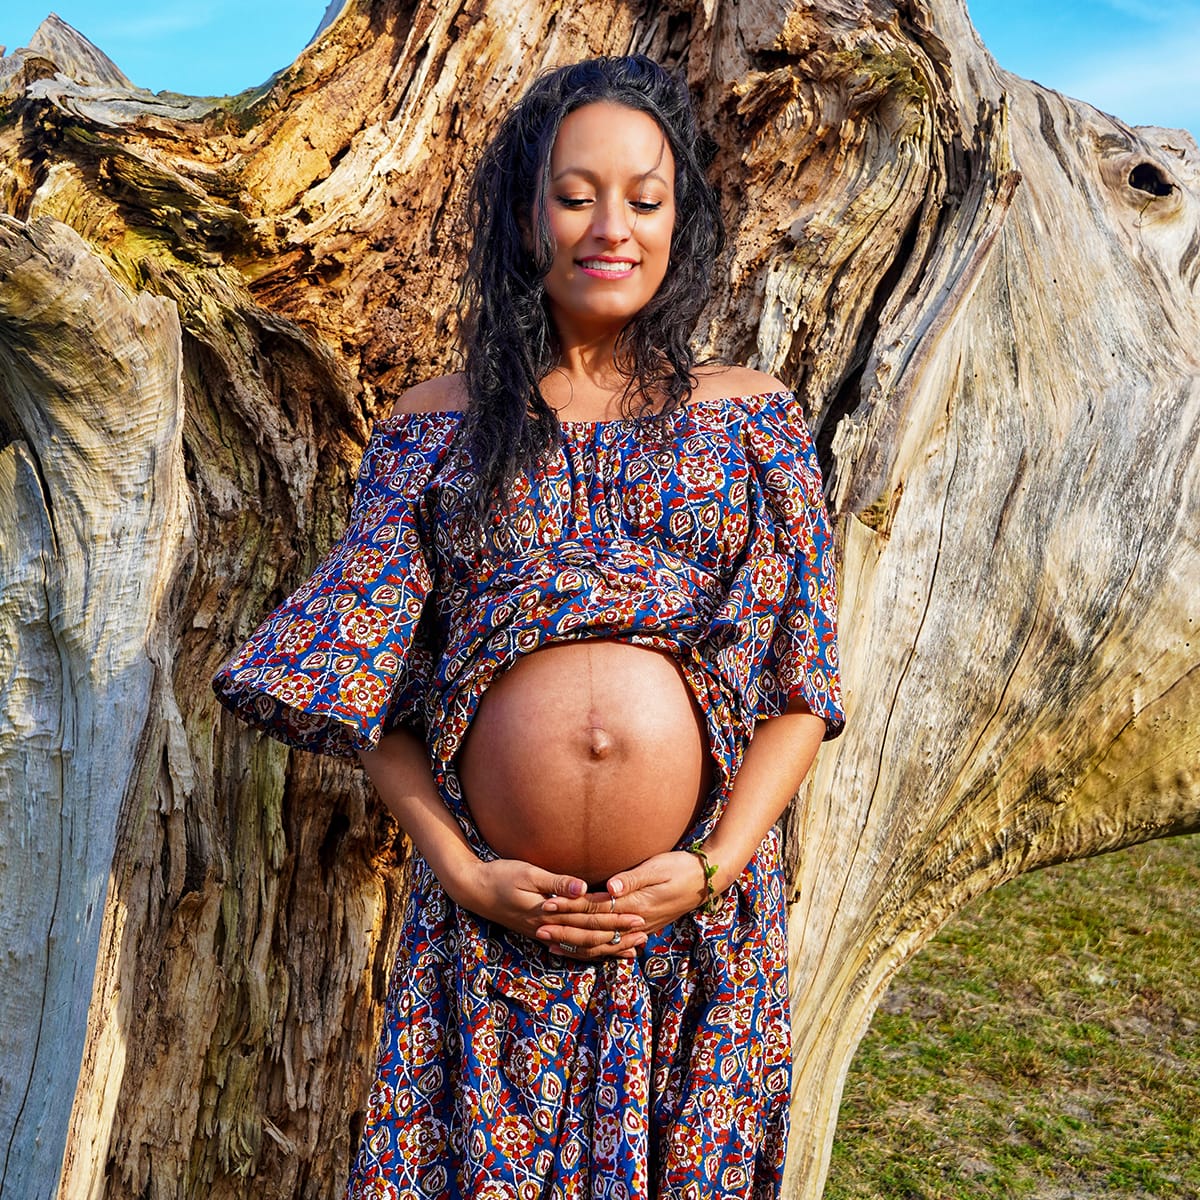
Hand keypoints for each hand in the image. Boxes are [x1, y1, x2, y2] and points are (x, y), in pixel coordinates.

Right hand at [458, 859, 645, 958]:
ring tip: (632, 948)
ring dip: (608, 947)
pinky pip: (570, 947)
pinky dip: (589, 950)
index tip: (637, 915)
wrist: (474, 889)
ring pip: (582, 945)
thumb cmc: (500, 875)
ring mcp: (544, 932)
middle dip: (618, 935)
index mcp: (549, 910)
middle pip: (590, 934)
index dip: (614, 916)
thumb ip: (555, 882)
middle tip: (644, 934)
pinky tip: (602, 951)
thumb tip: (582, 887)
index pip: (589, 914)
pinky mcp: (540, 932)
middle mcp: (549, 926)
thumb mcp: (527, 873)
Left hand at [537, 850, 707, 946]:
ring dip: (574, 944)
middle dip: (564, 930)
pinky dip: (592, 949)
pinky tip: (577, 949)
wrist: (704, 881)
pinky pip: (612, 945)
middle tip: (538, 928)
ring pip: (601, 944)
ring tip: (550, 944)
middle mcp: (634, 921)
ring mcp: (638, 928)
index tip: (546, 905)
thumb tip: (610, 887)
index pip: (594, 909)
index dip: (569, 908)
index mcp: (634, 905)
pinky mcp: (640, 928)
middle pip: (593, 931)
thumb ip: (632, 879)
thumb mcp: (657, 868)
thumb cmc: (680, 868)